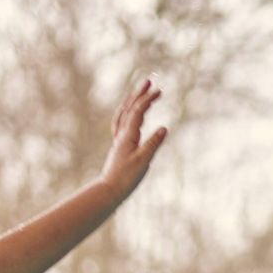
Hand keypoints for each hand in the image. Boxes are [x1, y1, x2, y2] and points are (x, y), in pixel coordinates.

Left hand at [100, 79, 166, 201]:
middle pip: (129, 110)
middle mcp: (121, 137)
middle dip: (138, 95)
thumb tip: (164, 128)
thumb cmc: (126, 178)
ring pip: (122, 117)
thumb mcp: (143, 161)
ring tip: (135, 93)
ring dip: (130, 103)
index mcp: (127, 137)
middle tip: (148, 81)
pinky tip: (127, 116)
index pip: (137, 112)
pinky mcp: (119, 149)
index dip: (147, 100)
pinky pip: (120, 127)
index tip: (159, 90)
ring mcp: (119, 142)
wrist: (109, 191)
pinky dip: (124, 117)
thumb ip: (153, 144)